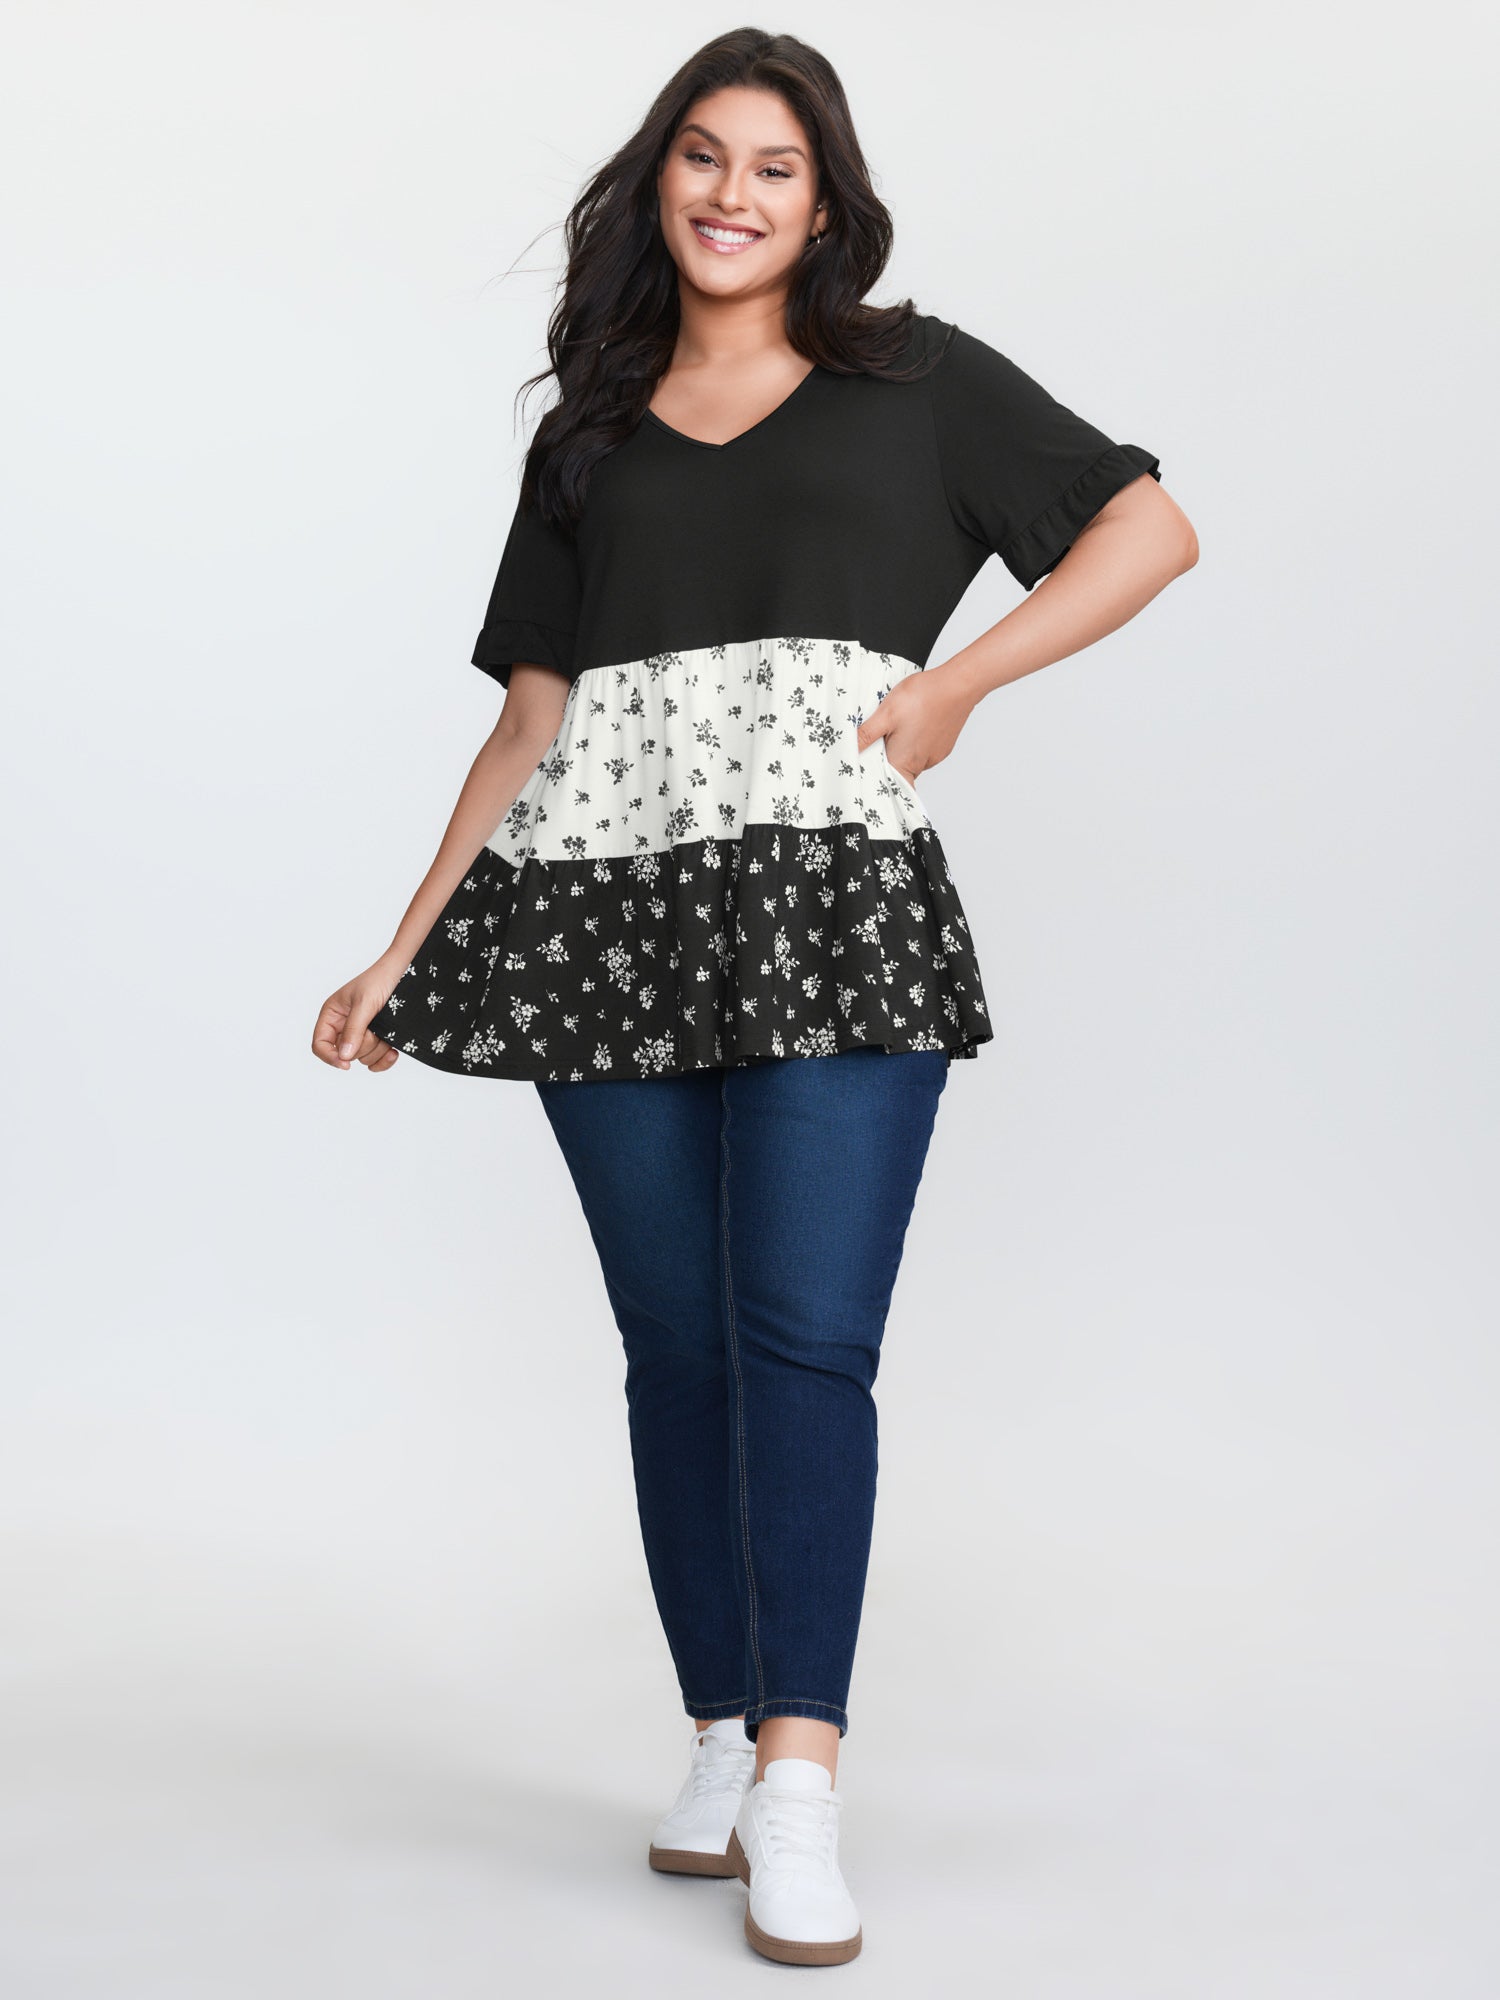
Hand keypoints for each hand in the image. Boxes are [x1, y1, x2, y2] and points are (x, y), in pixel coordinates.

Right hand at [311, 954, 406, 1071]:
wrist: (404, 972)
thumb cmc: (380, 980)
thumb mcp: (364, 1003)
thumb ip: (353, 1029)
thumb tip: (343, 1055)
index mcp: (332, 1015)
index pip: (320, 1044)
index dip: (330, 1056)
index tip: (346, 1064)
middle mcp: (344, 1026)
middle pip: (345, 1054)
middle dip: (363, 1045)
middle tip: (374, 1028)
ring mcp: (361, 1034)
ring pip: (363, 1058)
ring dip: (377, 1049)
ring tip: (386, 1030)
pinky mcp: (378, 1040)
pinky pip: (376, 1061)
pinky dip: (385, 1059)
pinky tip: (393, 1051)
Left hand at [855, 661, 975, 789]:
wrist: (958, 684)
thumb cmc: (924, 697)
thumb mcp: (886, 713)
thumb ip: (867, 735)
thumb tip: (850, 750)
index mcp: (904, 762)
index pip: (887, 785)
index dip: (875, 781)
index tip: (865, 771)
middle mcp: (921, 764)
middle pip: (897, 771)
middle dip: (884, 759)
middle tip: (875, 740)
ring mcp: (934, 755)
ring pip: (910, 758)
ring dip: (899, 748)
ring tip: (894, 727)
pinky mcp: (942, 745)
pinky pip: (922, 749)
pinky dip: (914, 740)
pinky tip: (911, 723)